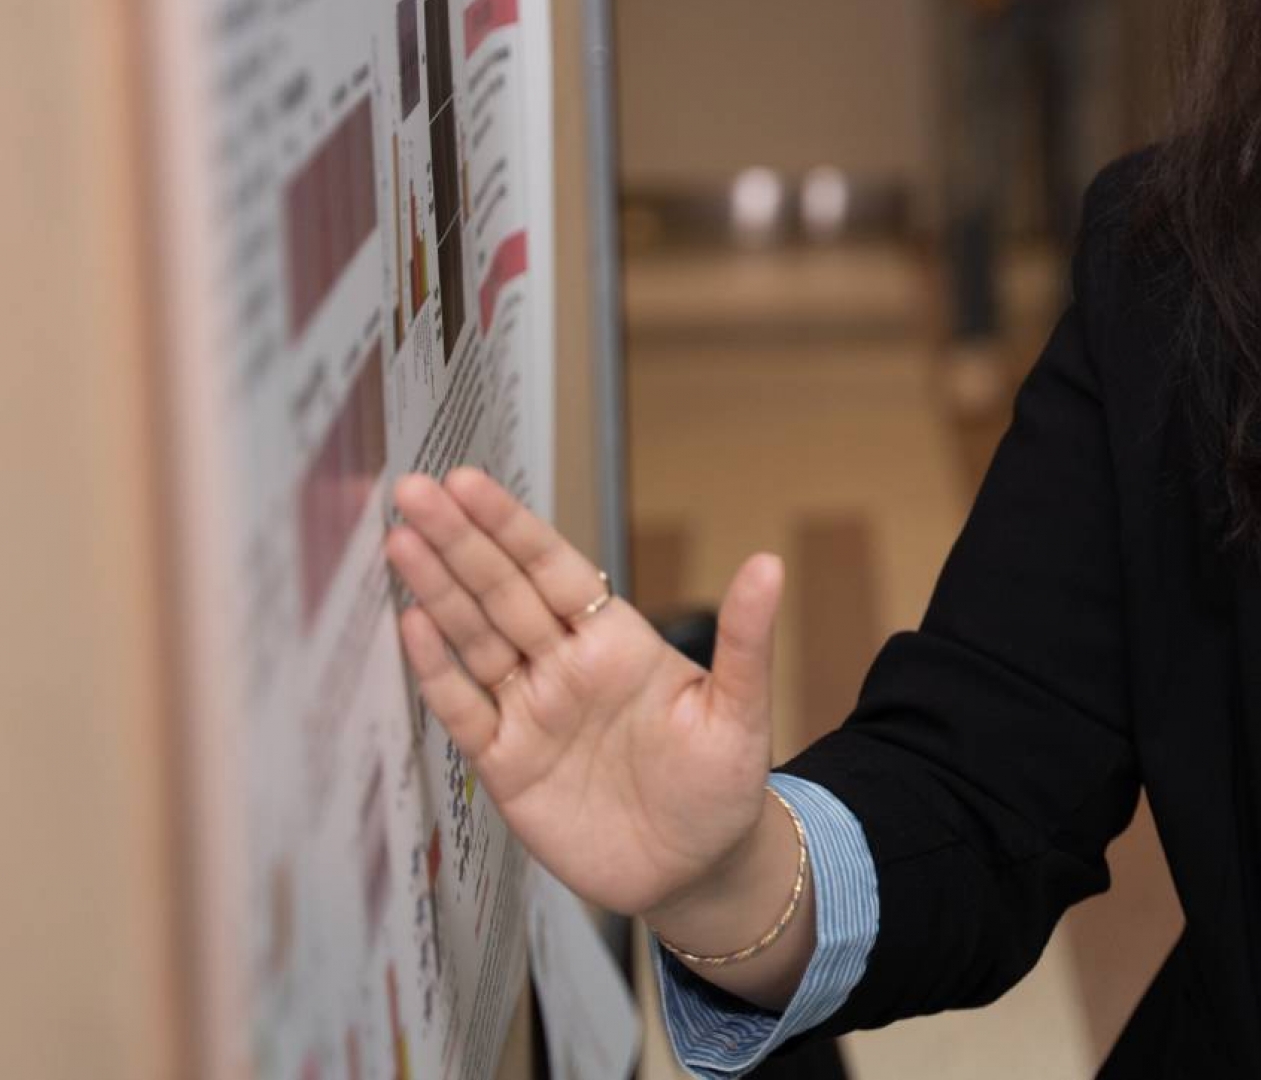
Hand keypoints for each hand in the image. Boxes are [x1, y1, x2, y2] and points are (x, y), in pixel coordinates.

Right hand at [384, 468, 781, 920]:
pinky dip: (436, 670)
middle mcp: (565, 665)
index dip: (511, 527)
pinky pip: (464, 709)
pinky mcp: (507, 765)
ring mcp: (531, 711)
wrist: (697, 870)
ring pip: (474, 639)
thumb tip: (769, 564)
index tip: (469, 482)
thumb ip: (746, 640)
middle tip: (414, 490)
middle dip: (458, 542)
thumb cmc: (722, 784)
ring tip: (400, 540)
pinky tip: (411, 625)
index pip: (554, 568)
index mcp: (617, 640)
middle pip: (502, 592)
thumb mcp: (742, 711)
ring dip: (436, 591)